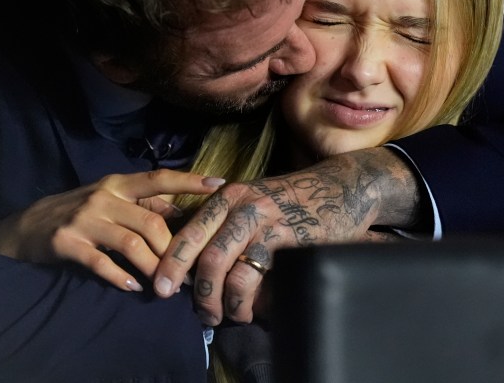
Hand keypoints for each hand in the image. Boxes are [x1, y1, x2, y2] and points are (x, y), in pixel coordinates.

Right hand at [0, 169, 223, 291]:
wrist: (25, 227)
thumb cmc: (77, 212)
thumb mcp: (109, 199)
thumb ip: (142, 203)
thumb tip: (181, 208)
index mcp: (118, 184)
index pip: (159, 178)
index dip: (189, 181)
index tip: (219, 185)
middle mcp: (104, 197)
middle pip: (151, 222)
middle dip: (174, 250)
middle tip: (189, 274)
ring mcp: (84, 219)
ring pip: (131, 243)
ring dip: (153, 267)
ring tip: (165, 286)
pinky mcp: (67, 243)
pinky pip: (101, 262)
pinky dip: (121, 276)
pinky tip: (133, 286)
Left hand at [151, 147, 419, 324]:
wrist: (341, 186)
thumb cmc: (293, 198)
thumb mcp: (253, 197)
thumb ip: (225, 220)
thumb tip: (193, 261)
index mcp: (227, 196)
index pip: (190, 231)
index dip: (171, 263)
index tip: (161, 288)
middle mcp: (242, 205)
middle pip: (205, 255)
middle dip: (197, 291)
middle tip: (199, 314)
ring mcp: (265, 222)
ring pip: (227, 269)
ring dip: (221, 301)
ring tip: (225, 317)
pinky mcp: (287, 239)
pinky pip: (256, 276)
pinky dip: (247, 300)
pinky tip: (250, 310)